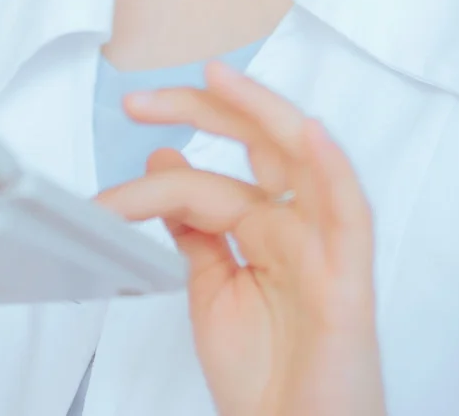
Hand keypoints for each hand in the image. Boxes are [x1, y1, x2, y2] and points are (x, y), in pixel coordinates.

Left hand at [96, 61, 385, 415]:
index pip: (212, 178)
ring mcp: (327, 251)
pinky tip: (307, 132)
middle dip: (204, 110)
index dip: (157, 171)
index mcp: (269, 233)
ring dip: (263, 113)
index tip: (106, 188)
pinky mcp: (348, 284)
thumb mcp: (214, 292)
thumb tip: (163, 165)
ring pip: (307, 160)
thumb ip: (195, 232)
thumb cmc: (269, 381)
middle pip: (262, 145)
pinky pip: (351, 216)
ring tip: (217, 78)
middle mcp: (300, 230)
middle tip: (138, 101)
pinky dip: (333, 169)